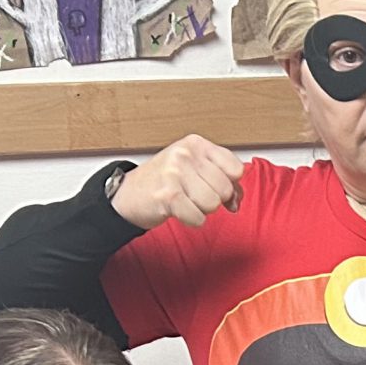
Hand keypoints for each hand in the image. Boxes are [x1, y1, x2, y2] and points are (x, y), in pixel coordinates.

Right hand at [111, 136, 243, 229]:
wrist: (129, 193)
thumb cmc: (164, 181)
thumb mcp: (194, 170)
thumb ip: (222, 179)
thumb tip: (237, 199)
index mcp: (196, 144)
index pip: (236, 168)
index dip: (231, 185)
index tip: (216, 188)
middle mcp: (186, 154)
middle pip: (225, 189)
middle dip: (214, 200)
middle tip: (194, 196)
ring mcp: (175, 173)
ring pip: (212, 204)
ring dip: (201, 210)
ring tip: (186, 201)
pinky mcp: (167, 195)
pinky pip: (198, 218)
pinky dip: (192, 220)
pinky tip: (180, 211)